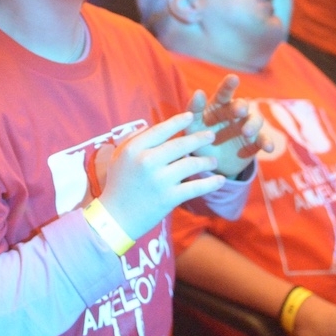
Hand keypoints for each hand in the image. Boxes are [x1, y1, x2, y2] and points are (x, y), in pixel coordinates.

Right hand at [97, 112, 222, 240]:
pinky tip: (221, 180)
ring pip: (191, 164)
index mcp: (134, 149)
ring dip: (206, 161)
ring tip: (214, 161)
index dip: (178, 121)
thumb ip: (133, 138)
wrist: (115, 218)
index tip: (192, 117)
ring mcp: (159, 180)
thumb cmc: (118, 184)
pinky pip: (195, 187)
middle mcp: (146, 161)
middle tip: (211, 135)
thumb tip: (151, 126)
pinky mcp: (169, 198)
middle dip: (199, 138)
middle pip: (180, 145)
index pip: (160, 130)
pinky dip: (211, 183)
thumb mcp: (118, 156)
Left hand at [188, 75, 266, 176]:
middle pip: (242, 105)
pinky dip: (267, 142)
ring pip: (256, 120)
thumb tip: (199, 92)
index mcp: (219, 106)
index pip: (224, 93)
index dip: (228, 85)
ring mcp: (247, 126)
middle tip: (239, 110)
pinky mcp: (255, 141)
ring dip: (253, 124)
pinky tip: (268, 148)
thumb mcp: (193, 127)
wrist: (212, 162)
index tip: (233, 78)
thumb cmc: (201, 138)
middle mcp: (235, 113)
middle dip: (241, 106)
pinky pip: (264, 139)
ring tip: (246, 132)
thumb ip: (194, 111)